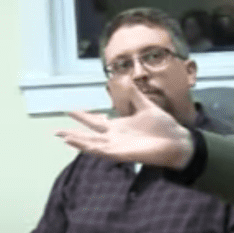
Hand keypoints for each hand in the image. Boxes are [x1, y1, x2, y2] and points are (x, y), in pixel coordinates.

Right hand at [56, 84, 193, 169]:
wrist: (177, 140)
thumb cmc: (163, 126)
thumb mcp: (146, 106)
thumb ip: (134, 95)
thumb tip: (125, 78)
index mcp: (120, 126)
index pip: (96, 121)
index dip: (83, 116)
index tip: (69, 110)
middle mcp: (116, 137)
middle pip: (90, 135)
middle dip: (73, 133)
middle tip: (56, 131)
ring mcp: (119, 146)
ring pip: (94, 145)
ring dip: (79, 141)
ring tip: (64, 138)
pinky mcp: (125, 154)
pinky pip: (105, 152)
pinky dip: (93, 149)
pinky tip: (83, 145)